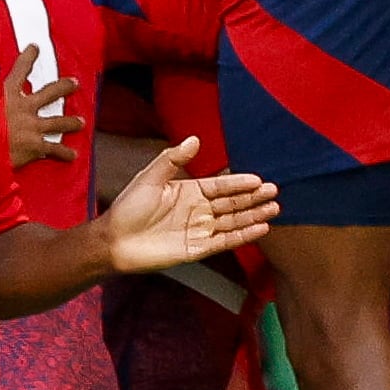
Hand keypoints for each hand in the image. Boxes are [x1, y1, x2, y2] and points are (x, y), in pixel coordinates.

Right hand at [4, 44, 79, 167]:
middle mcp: (23, 107)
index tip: (35, 48)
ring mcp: (32, 127)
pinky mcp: (34, 146)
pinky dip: (64, 152)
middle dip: (64, 87)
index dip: (28, 58)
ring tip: (81, 122)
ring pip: (58, 122)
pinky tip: (73, 155)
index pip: (19, 69)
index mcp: (6, 93)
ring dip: (70, 122)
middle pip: (50, 93)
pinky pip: (54, 149)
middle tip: (75, 83)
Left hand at [101, 136, 278, 272]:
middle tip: (274, 192)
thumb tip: (194, 139)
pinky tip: (260, 229)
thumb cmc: (128, 208)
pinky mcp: (197, 249)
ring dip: (254, 216)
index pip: (221, 186)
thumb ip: (172, 159)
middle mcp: (198, 210)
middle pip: (232, 204)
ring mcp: (199, 230)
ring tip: (275, 209)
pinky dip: (243, 235)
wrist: (114, 241)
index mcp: (188, 191)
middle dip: (253, 198)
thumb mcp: (150, 178)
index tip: (259, 179)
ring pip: (233, 222)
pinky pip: (225, 241)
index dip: (239, 183)